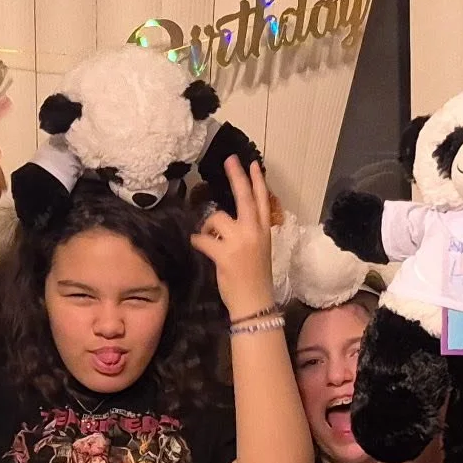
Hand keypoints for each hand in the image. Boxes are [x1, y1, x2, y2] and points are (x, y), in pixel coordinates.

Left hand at [190, 157, 275, 322]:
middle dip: (237, 176)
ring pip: (216, 219)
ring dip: (207, 227)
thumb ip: (248, 233)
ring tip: (208, 239)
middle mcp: (254, 232)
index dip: (258, 181)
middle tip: (230, 160)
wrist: (255, 302)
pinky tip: (198, 246)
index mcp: (264, 231)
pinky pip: (202, 239)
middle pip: (245, 197)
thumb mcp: (259, 251)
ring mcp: (240, 242)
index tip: (252, 164)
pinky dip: (197, 241)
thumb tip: (226, 221)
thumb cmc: (254, 279)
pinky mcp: (224, 254)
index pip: (262, 201)